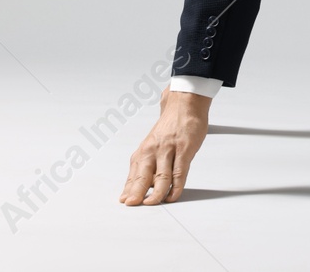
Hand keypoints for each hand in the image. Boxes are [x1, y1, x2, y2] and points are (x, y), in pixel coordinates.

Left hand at [119, 87, 209, 204]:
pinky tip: (173, 195)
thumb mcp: (153, 144)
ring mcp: (169, 150)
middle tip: (133, 205)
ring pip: (161, 176)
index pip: (133, 174)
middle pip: (143, 176)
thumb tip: (143, 186)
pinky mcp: (185, 149)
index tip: (125, 201)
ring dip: (157, 193)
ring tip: (153, 203)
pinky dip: (176, 187)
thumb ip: (148, 164)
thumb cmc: (170, 127)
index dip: (129, 189)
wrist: (184, 105)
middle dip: (137, 192)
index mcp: (144, 151)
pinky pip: (179, 172)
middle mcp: (153, 150)